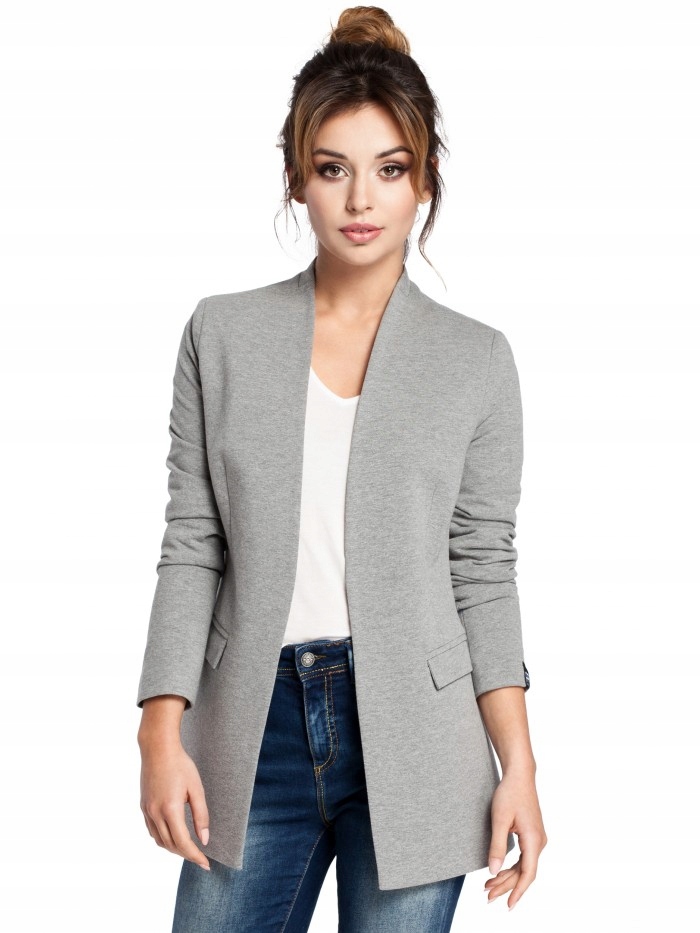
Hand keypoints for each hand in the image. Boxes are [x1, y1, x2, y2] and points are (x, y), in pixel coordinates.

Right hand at [139, 738, 210, 870]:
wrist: (158, 749)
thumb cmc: (180, 765)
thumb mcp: (196, 788)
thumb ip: (201, 815)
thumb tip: (204, 839)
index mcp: (170, 809)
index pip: (183, 843)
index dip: (195, 856)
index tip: (206, 864)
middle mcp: (155, 814)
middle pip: (171, 845)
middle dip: (186, 855)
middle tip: (201, 858)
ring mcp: (147, 811)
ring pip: (159, 841)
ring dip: (174, 849)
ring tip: (189, 849)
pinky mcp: (143, 807)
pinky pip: (152, 831)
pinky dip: (163, 839)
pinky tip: (173, 836)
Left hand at [484, 767, 546, 908]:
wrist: (519, 775)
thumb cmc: (509, 793)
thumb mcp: (499, 819)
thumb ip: (497, 846)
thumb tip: (493, 871)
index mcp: (534, 839)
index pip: (528, 874)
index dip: (518, 891)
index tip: (508, 905)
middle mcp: (539, 842)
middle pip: (524, 872)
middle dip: (506, 886)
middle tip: (486, 895)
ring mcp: (537, 839)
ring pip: (524, 866)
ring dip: (507, 877)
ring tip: (488, 886)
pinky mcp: (532, 835)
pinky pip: (524, 858)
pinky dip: (511, 867)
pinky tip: (499, 872)